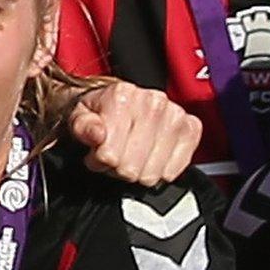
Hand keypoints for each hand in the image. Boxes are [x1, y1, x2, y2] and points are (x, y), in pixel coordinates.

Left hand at [67, 81, 202, 185]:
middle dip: (118, 167)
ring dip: (139, 171)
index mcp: (122, 96)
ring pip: (152, 173)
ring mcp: (174, 115)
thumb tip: (96, 134)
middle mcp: (153, 102)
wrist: (120, 101)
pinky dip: (159, 171)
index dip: (100, 160)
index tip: (99, 152)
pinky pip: (173, 170)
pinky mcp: (191, 129)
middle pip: (131, 167)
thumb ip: (83, 126)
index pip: (109, 155)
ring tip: (131, 155)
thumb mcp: (79, 117)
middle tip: (116, 155)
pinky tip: (151, 157)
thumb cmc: (100, 111)